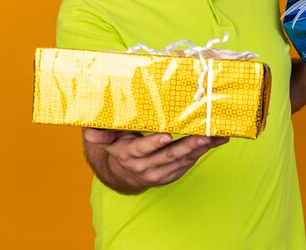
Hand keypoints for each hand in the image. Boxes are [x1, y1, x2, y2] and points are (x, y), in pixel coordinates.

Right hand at [82, 128, 228, 194]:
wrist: (122, 174)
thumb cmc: (118, 144)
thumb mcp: (108, 137)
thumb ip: (101, 132)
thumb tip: (89, 131)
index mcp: (127, 154)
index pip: (141, 149)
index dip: (154, 143)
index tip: (167, 135)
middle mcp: (143, 166)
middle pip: (168, 156)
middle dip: (188, 145)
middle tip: (204, 136)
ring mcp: (158, 173)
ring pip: (182, 160)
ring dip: (200, 149)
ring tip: (216, 137)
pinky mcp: (170, 175)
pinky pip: (188, 164)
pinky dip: (202, 153)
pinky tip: (215, 142)